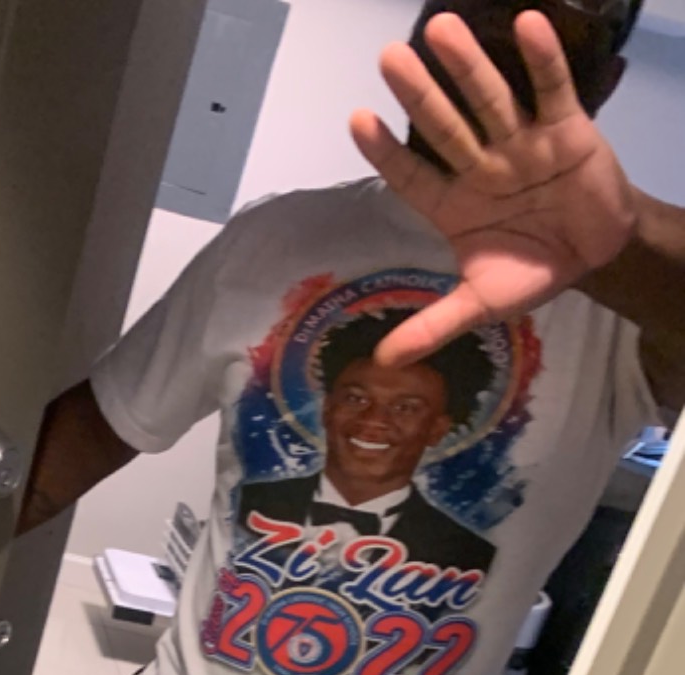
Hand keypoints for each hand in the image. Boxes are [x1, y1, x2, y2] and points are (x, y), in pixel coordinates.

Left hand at [351, 10, 637, 366]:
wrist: (597, 256)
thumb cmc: (532, 272)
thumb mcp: (480, 304)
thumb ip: (433, 326)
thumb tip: (383, 363)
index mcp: (455, 205)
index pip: (413, 174)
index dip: (386, 151)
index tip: (356, 119)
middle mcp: (481, 167)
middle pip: (444, 126)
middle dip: (419, 94)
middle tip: (388, 58)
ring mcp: (521, 144)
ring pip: (490, 100)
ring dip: (467, 66)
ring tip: (439, 28)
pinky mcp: (566, 129)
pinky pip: (551, 89)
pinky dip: (541, 59)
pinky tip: (525, 24)